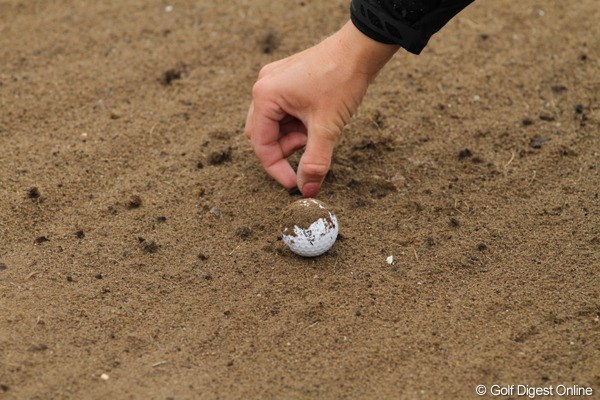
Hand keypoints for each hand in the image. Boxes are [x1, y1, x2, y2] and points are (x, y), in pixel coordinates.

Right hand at [245, 21, 398, 196]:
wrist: (360, 49)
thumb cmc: (341, 80)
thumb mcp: (327, 127)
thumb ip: (315, 162)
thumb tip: (307, 190)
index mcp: (265, 96)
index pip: (261, 144)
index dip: (277, 168)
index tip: (295, 183)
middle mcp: (264, 87)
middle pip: (263, 134)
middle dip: (285, 149)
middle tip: (308, 151)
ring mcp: (274, 81)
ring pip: (275, 124)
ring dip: (293, 136)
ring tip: (317, 132)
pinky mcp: (287, 80)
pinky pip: (283, 111)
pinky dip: (297, 124)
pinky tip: (316, 121)